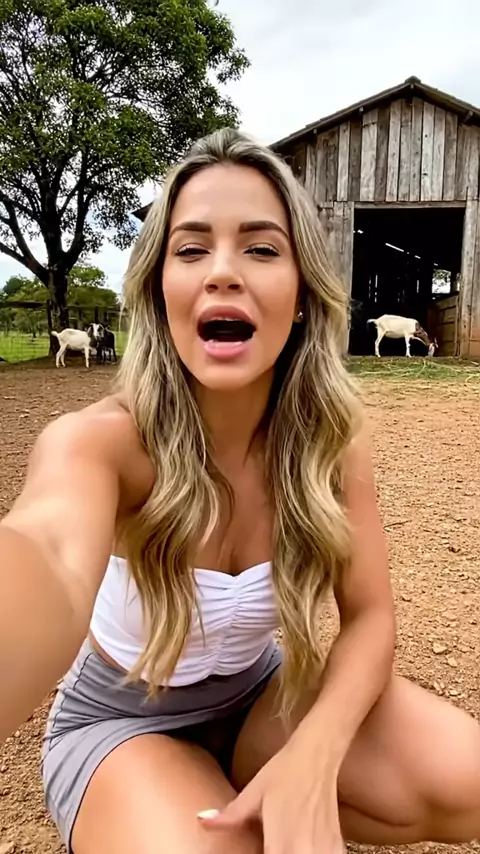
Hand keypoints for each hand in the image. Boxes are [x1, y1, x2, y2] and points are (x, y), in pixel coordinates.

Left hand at [198, 741, 345, 852]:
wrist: (317, 754)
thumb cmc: (284, 771)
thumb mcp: (254, 792)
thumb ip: (229, 815)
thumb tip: (202, 820)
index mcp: (280, 842)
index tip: (259, 850)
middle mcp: (304, 849)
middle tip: (269, 846)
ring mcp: (323, 849)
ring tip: (284, 847)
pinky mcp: (336, 845)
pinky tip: (304, 848)